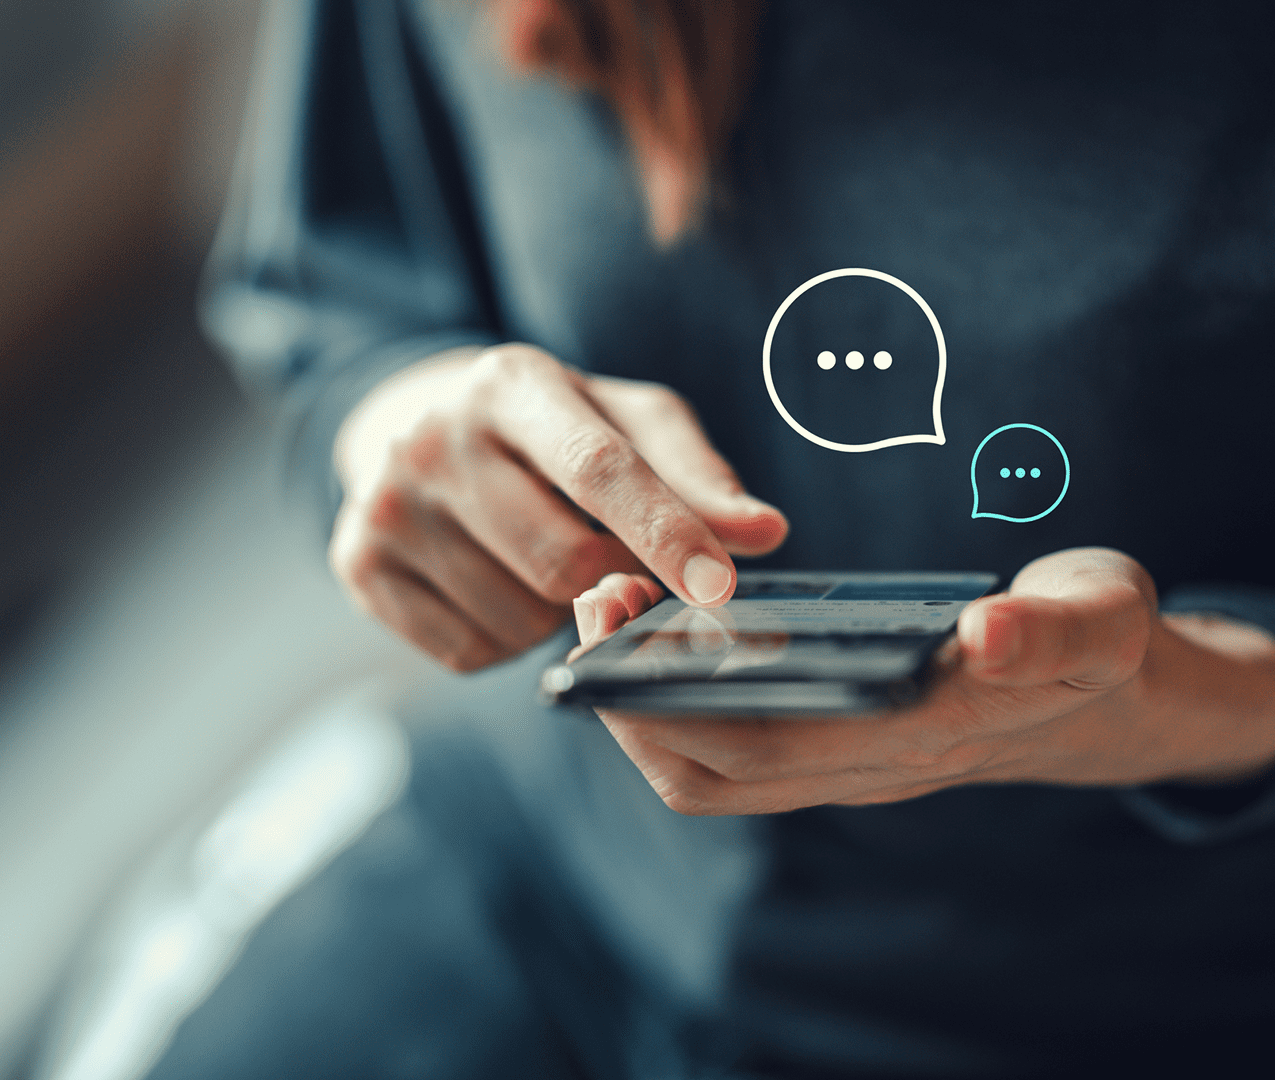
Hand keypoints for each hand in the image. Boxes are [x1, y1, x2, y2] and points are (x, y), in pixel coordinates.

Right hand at [330, 343, 787, 670]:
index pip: (599, 467)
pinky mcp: (357, 564)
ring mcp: (385, 504)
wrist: (418, 428)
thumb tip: (765, 532)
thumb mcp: (627, 424)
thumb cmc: (552, 430)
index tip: (720, 588)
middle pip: (563, 563)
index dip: (666, 533)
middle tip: (609, 555)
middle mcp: (433, 435)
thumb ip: (697, 476)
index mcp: (512, 383)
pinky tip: (492, 582)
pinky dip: (503, 637)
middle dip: (609, 580)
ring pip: (518, 619)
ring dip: (553, 613)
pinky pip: (468, 652)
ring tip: (535, 556)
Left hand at [576, 548, 1274, 813]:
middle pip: (707, 770)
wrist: (1099, 696)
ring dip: (640, 703)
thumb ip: (1055, 630)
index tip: (619, 613)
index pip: (762, 745)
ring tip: (615, 606)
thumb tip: (990, 635)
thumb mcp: (1100, 619)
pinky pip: (726, 749)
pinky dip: (674, 702)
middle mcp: (862, 768)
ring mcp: (842, 766)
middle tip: (596, 595)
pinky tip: (663, 630)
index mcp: (916, 735)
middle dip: (626, 696)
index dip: (672, 697)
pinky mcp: (831, 747)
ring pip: (707, 771)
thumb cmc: (1088, 643)